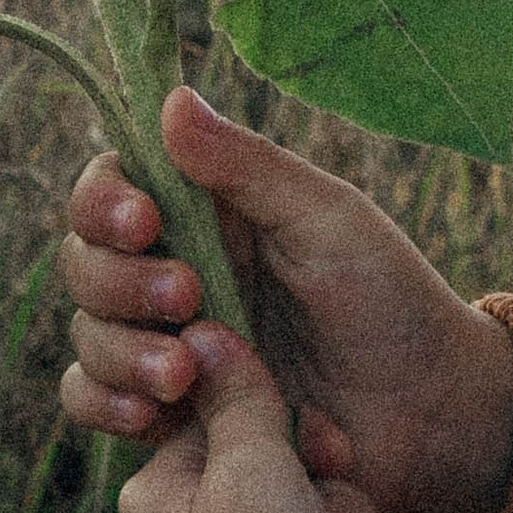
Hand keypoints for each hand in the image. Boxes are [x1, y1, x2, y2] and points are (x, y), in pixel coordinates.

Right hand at [59, 85, 512, 512]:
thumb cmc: (388, 297)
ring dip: (120, 351)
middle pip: (87, 263)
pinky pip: (94, 404)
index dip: (105, 199)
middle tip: (188, 299)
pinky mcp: (169, 413)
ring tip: (185, 375)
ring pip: (87, 335)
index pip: (116, 187)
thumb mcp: (326, 219)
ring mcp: (169, 343)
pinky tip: (153, 414)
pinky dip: (105, 406)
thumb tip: (172, 99)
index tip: (142, 221)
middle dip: (120, 282)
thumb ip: (247, 167)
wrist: (424, 412)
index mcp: (211, 213)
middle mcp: (176, 271)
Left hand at [119, 324, 378, 512]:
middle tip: (331, 485)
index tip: (305, 434)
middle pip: (264, 461)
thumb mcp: (250, 466)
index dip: (274, 414)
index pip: (217, 415)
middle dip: (313, 471)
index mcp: (150, 503)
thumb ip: (235, 395)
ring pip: (300, 507)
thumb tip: (205, 334)